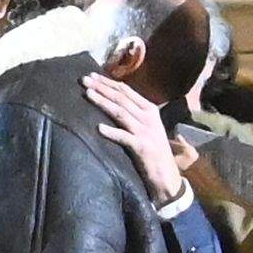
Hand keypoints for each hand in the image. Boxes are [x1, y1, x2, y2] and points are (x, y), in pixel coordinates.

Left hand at [74, 71, 190, 203]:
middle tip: (84, 80)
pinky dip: (112, 132)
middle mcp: (149, 117)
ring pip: (121, 113)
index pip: (126, 91)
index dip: (108, 82)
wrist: (167, 176)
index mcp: (150, 109)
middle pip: (121, 98)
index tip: (92, 76)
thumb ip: (133, 114)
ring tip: (88, 94)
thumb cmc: (153, 151)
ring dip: (103, 102)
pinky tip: (99, 128)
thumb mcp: (147, 128)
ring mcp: (146, 132)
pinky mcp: (143, 147)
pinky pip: (125, 137)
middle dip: (102, 87)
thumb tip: (112, 100)